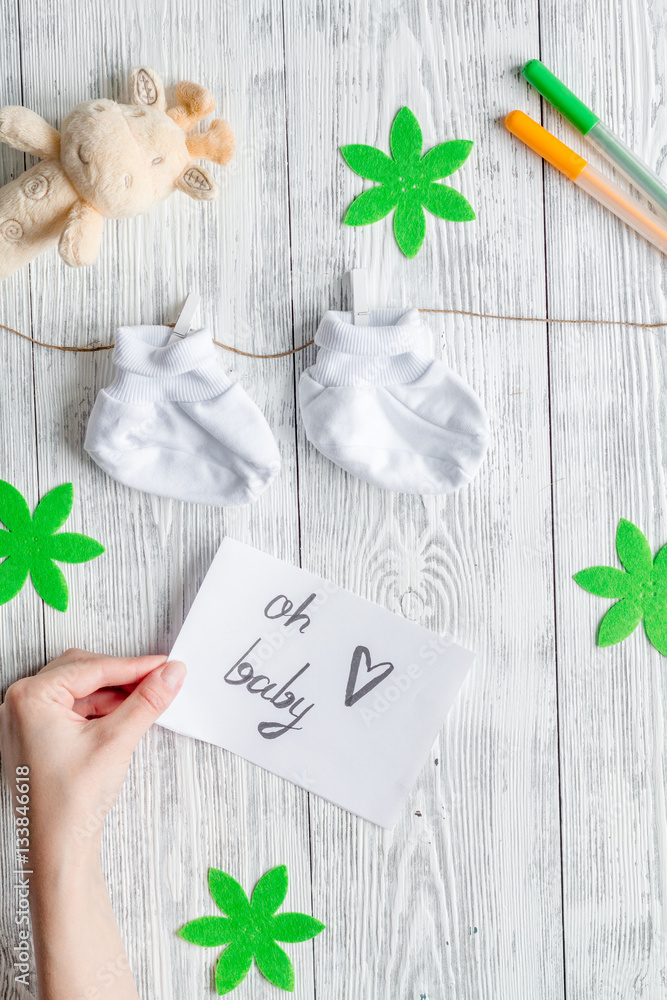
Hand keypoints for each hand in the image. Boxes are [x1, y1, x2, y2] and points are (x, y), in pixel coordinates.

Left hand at [0, 648, 185, 867]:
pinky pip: (72, 709)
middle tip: (157, 681)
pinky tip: (123, 718)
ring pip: (79, 690)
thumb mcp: (116, 740)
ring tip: (145, 702)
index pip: (93, 668)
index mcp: (30, 698)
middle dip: (122, 678)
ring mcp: (26, 722)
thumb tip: (170, 674)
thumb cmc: (70, 803)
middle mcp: (20, 705)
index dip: (135, 666)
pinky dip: (99, 710)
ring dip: (112, 694)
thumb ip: (147, 700)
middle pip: (83, 672)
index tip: (164, 665)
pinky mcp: (36, 737)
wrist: (57, 850)